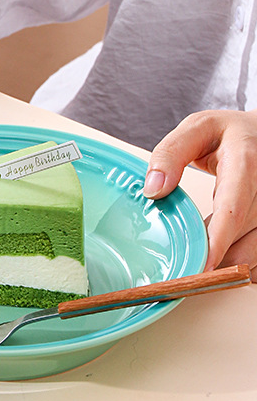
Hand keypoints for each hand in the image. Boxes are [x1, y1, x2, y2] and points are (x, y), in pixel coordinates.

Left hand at [144, 109, 256, 277]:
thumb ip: (170, 154)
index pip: (234, 207)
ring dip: (226, 263)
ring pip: (254, 249)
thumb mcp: (197, 129)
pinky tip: (217, 258)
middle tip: (184, 272)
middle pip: (243, 235)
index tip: (204, 265)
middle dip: (215, 257)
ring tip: (197, 263)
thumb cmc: (228, 134)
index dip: (219, 239)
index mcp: (246, 161)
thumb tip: (153, 190)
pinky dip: (236, 260)